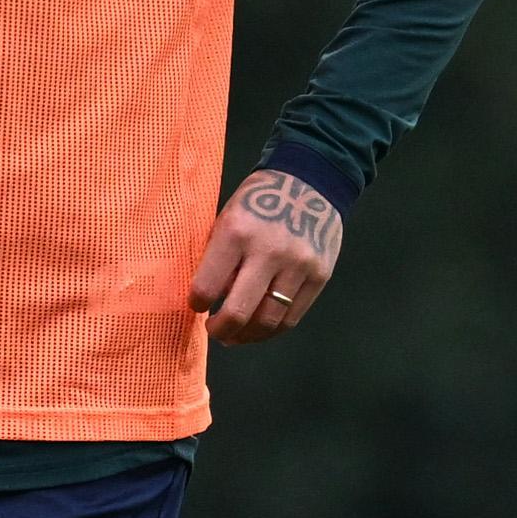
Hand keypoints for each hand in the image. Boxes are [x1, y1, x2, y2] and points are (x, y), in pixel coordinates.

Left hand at [190, 168, 342, 346]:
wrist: (311, 181)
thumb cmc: (258, 200)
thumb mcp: (228, 217)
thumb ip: (218, 257)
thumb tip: (208, 298)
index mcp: (237, 232)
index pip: (207, 286)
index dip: (197, 303)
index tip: (197, 304)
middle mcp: (269, 251)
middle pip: (239, 312)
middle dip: (220, 330)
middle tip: (214, 330)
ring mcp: (298, 266)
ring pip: (268, 322)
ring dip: (246, 336)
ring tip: (236, 336)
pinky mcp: (320, 276)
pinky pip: (292, 318)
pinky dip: (271, 330)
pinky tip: (259, 328)